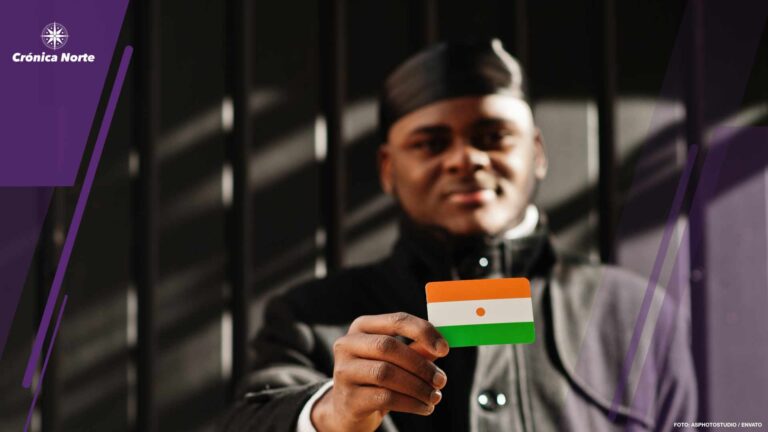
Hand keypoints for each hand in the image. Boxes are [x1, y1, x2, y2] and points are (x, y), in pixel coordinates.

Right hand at [311, 312, 449, 431]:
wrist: (348, 409)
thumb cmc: (376, 377)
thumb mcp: (394, 359)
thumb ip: (416, 349)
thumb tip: (441, 346)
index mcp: (362, 327)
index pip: (396, 320)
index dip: (423, 332)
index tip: (445, 349)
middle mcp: (347, 345)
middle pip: (388, 347)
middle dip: (420, 364)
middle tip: (441, 380)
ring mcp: (344, 371)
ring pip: (386, 373)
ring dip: (418, 386)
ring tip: (434, 396)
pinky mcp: (349, 398)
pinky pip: (385, 398)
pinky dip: (411, 403)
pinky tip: (424, 407)